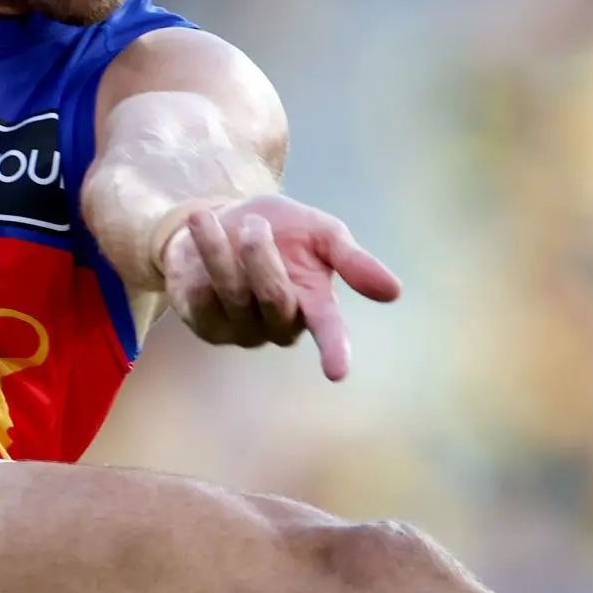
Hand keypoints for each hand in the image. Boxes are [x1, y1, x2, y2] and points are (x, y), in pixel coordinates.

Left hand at [160, 194, 402, 380]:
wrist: (218, 222)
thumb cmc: (279, 230)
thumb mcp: (320, 232)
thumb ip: (351, 259)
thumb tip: (394, 292)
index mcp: (315, 304)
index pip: (329, 331)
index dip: (334, 349)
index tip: (338, 372)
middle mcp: (281, 324)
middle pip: (274, 298)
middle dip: (261, 256)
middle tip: (254, 224)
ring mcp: (243, 329)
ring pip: (234, 295)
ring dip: (219, 251)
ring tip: (208, 220)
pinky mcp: (207, 326)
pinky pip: (200, 301)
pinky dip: (197, 264)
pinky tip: (197, 245)